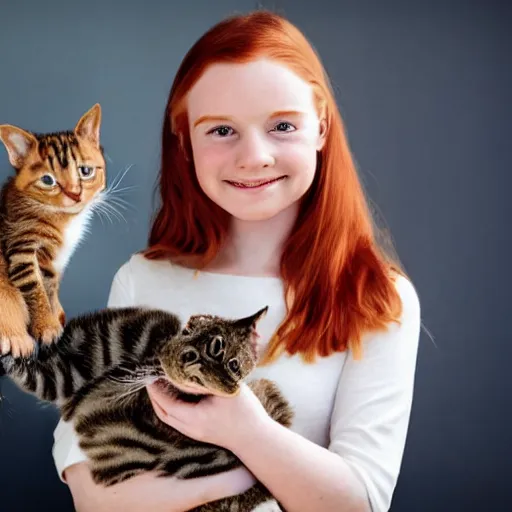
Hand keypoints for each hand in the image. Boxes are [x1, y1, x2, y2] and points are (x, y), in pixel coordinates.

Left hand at [146, 381, 271, 451]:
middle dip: (155, 395)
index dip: (157, 389)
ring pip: (169, 418)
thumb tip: (187, 369)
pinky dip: (171, 407)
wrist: (256, 438)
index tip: (152, 373)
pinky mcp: (200, 433)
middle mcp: (191, 428)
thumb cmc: (244, 411)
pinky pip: (178, 420)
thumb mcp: (225, 390)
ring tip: (161, 384)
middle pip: (163, 413)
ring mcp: (195, 433)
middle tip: (152, 377)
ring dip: (162, 402)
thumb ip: (205, 381)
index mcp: (195, 417)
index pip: (167, 403)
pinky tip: (177, 395)